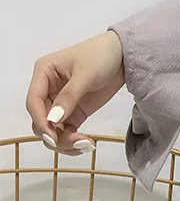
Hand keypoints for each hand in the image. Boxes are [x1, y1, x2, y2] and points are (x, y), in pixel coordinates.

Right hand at [26, 31, 125, 155]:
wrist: (125, 55)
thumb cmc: (102, 55)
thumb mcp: (87, 74)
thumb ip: (70, 96)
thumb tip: (53, 119)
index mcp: (44, 73)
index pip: (33, 101)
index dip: (41, 121)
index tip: (52, 136)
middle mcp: (47, 89)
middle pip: (41, 119)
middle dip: (54, 135)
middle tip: (77, 143)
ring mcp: (60, 102)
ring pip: (52, 129)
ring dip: (64, 141)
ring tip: (86, 145)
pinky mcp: (74, 111)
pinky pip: (66, 131)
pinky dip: (73, 140)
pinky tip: (87, 144)